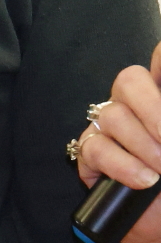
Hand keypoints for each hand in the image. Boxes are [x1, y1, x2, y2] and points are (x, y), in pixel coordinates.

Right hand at [76, 40, 160, 242]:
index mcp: (159, 96)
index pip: (157, 61)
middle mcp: (133, 104)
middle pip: (129, 80)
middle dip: (153, 110)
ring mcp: (107, 126)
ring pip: (113, 115)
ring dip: (144, 146)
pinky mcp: (88, 153)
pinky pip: (97, 148)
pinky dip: (124, 165)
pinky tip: (144, 181)